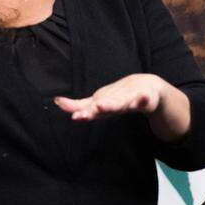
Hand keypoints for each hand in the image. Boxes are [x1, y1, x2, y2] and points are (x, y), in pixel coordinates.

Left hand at [55, 74, 192, 141]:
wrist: (149, 87)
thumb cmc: (120, 96)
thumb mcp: (99, 102)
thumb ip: (79, 105)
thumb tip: (55, 102)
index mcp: (105, 100)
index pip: (93, 107)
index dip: (85, 111)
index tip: (76, 117)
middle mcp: (116, 97)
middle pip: (106, 104)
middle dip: (97, 108)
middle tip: (89, 111)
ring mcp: (131, 97)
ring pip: (123, 102)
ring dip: (114, 103)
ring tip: (103, 106)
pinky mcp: (146, 99)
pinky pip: (144, 101)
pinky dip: (143, 100)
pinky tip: (143, 99)